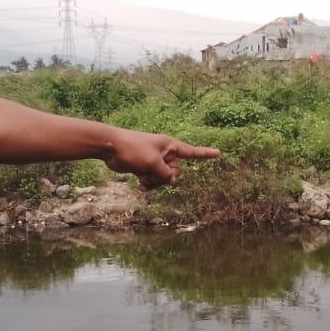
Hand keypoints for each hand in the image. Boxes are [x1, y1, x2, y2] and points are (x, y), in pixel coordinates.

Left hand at [104, 130, 219, 189]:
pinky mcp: (145, 167)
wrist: (111, 147)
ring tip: (143, 178)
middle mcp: (165, 153)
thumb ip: (166, 174)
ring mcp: (155, 160)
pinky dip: (148, 184)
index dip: (205, 154)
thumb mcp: (153, 163)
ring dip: (155, 182)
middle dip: (165, 177)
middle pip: (176, 172)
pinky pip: (153, 180)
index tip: (218, 153)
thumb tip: (172, 180)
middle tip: (152, 172)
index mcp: (170, 146)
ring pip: (164, 178)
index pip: (192, 152)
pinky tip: (140, 185)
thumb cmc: (132, 149)